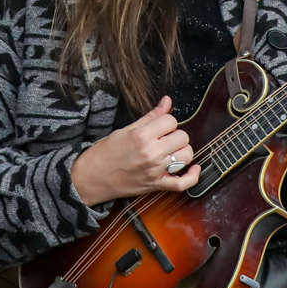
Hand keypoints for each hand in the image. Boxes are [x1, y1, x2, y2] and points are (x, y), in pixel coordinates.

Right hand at [70, 96, 199, 205]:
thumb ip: (150, 116)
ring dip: (182, 151)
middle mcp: (151, 153)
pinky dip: (193, 176)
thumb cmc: (106, 153)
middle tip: (164, 138)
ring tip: (171, 150)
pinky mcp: (157, 185)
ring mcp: (156, 171)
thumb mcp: (125, 130)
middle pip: (182, 137)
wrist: (92, 177)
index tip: (159, 126)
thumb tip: (167, 101)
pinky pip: (183, 183)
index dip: (166, 122)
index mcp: (142, 136)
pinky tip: (194, 167)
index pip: (171, 121)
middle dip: (175, 135)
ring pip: (187, 155)